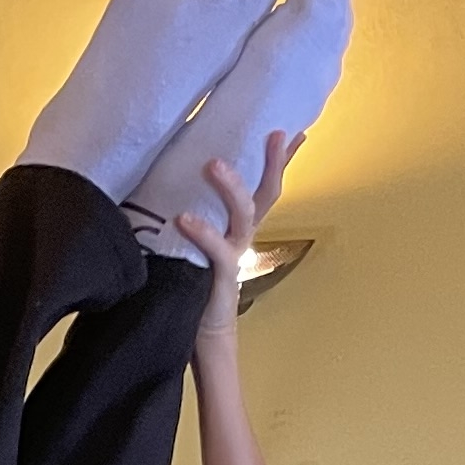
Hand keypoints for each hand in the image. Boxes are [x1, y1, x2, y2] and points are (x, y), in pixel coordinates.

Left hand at [173, 131, 295, 332]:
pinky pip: (217, 250)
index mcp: (238, 226)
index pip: (265, 188)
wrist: (201, 333)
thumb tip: (171, 180)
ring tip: (213, 164)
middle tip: (272, 133)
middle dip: (272, 163)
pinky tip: (185, 218)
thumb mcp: (196, 240)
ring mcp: (234, 254)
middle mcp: (242, 236)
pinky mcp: (220, 275)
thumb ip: (194, 211)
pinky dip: (202, 232)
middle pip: (265, 194)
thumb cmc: (195, 281)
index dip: (280, 161)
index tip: (292, 131)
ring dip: (232, 188)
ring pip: (244, 215)